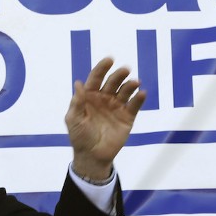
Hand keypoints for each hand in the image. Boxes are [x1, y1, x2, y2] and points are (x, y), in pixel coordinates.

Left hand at [65, 57, 145, 180]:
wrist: (92, 155)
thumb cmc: (79, 136)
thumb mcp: (74, 119)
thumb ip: (77, 102)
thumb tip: (78, 83)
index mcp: (90, 96)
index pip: (96, 78)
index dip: (102, 68)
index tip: (109, 60)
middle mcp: (104, 98)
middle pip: (112, 82)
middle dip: (118, 75)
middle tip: (125, 70)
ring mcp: (116, 106)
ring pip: (125, 91)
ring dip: (130, 85)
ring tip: (134, 82)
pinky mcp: (127, 117)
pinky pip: (134, 105)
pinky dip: (139, 98)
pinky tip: (141, 93)